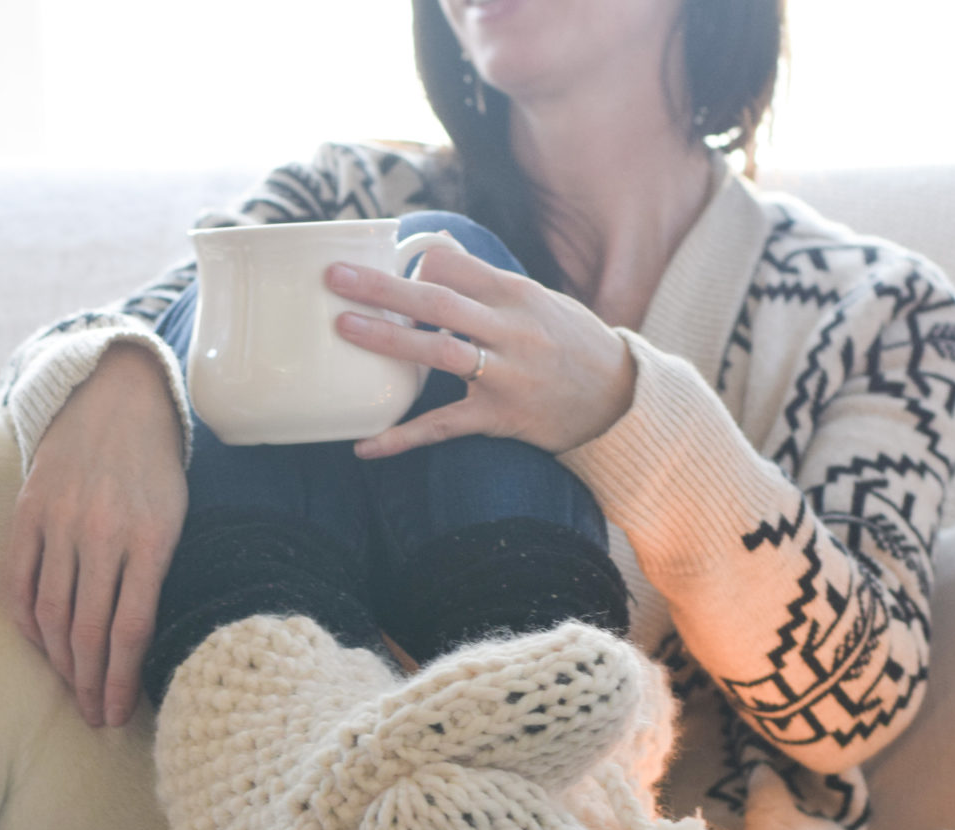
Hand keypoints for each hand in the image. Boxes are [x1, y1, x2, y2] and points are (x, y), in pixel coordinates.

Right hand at [2, 343, 186, 726]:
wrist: (114, 400)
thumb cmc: (154, 469)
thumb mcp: (175, 518)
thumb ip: (157, 574)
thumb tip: (139, 647)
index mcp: (150, 540)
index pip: (131, 630)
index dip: (121, 681)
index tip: (118, 714)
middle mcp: (102, 534)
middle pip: (88, 631)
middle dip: (91, 685)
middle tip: (94, 718)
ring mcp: (60, 522)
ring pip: (50, 613)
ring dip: (59, 663)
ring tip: (73, 690)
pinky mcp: (27, 512)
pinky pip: (16, 581)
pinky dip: (25, 621)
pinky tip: (40, 644)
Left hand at [325, 246, 635, 457]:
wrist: (619, 400)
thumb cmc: (571, 344)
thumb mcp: (540, 302)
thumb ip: (488, 286)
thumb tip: (431, 260)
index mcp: (517, 294)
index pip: (454, 266)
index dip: (415, 264)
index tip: (380, 264)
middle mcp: (511, 330)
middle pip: (437, 301)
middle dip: (382, 288)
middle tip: (335, 277)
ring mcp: (506, 375)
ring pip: (439, 352)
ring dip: (388, 339)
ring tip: (344, 328)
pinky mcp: (500, 418)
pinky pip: (443, 426)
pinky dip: (402, 437)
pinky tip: (364, 445)